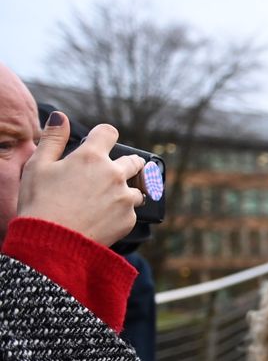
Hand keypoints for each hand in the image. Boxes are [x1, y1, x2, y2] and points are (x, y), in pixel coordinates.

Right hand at [17, 114, 144, 245]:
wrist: (51, 244)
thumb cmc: (39, 203)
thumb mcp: (37, 166)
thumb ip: (52, 138)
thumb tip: (61, 116)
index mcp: (92, 157)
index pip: (109, 132)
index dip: (103, 136)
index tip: (99, 143)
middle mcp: (115, 174)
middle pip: (134, 161)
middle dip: (124, 164)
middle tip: (108, 174)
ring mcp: (125, 197)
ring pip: (138, 188)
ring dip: (126, 191)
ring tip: (106, 201)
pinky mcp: (129, 219)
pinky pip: (132, 211)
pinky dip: (121, 213)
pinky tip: (103, 218)